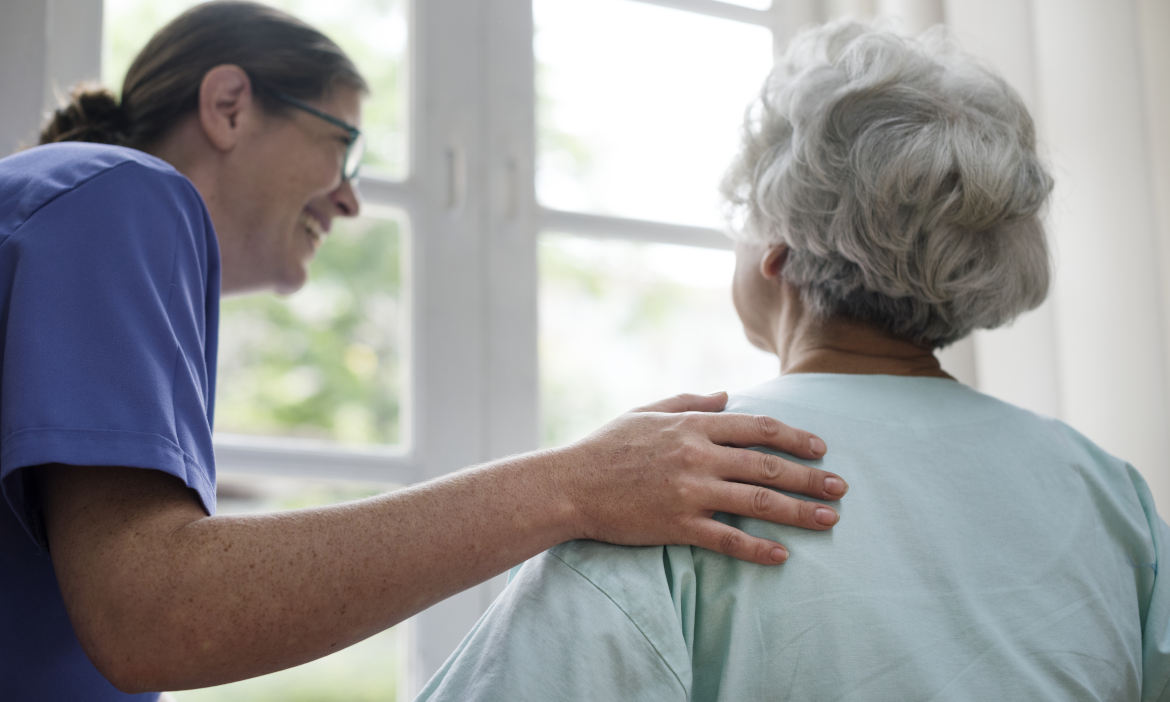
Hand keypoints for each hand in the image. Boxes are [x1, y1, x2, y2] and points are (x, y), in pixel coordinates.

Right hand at [556, 391, 845, 564]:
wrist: (569, 485)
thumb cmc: (605, 446)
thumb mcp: (647, 412)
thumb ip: (689, 401)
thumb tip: (727, 395)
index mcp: (693, 425)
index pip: (758, 428)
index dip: (795, 437)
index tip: (820, 448)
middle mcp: (698, 455)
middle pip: (768, 465)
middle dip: (810, 477)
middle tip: (841, 487)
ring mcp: (689, 491)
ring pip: (757, 501)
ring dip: (799, 512)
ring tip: (829, 519)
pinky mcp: (678, 524)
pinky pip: (727, 538)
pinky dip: (757, 548)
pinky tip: (782, 556)